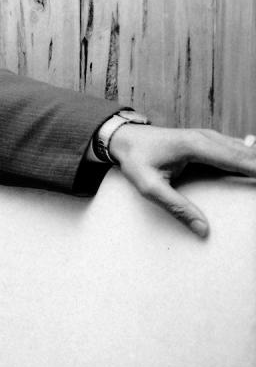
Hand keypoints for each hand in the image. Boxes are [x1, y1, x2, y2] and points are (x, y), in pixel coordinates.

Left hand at [108, 125, 255, 237]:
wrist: (125, 138)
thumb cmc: (136, 159)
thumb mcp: (149, 187)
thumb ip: (177, 207)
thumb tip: (202, 229)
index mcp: (195, 146)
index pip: (239, 159)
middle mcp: (207, 137)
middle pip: (248, 153)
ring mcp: (210, 137)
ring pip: (246, 150)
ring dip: (255, 164)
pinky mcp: (210, 142)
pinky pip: (237, 151)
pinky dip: (249, 161)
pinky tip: (252, 175)